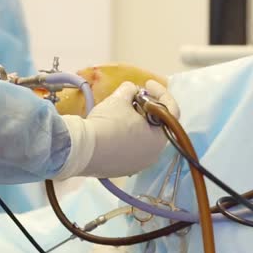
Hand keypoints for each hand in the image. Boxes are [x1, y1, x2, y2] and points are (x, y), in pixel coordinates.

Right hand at [56, 81, 179, 178]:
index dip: (161, 93)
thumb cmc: (108, 123)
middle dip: (145, 107)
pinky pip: (129, 148)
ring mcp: (137, 165)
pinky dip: (125, 135)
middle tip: (132, 96)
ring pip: (141, 137)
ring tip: (120, 109)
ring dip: (134, 121)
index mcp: (159, 139)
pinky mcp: (121, 169)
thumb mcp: (120, 99)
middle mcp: (153, 155)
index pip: (170, 111)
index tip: (146, 83)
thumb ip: (130, 90)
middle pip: (155, 125)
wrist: (81, 149)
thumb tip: (131, 90)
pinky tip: (111, 126)